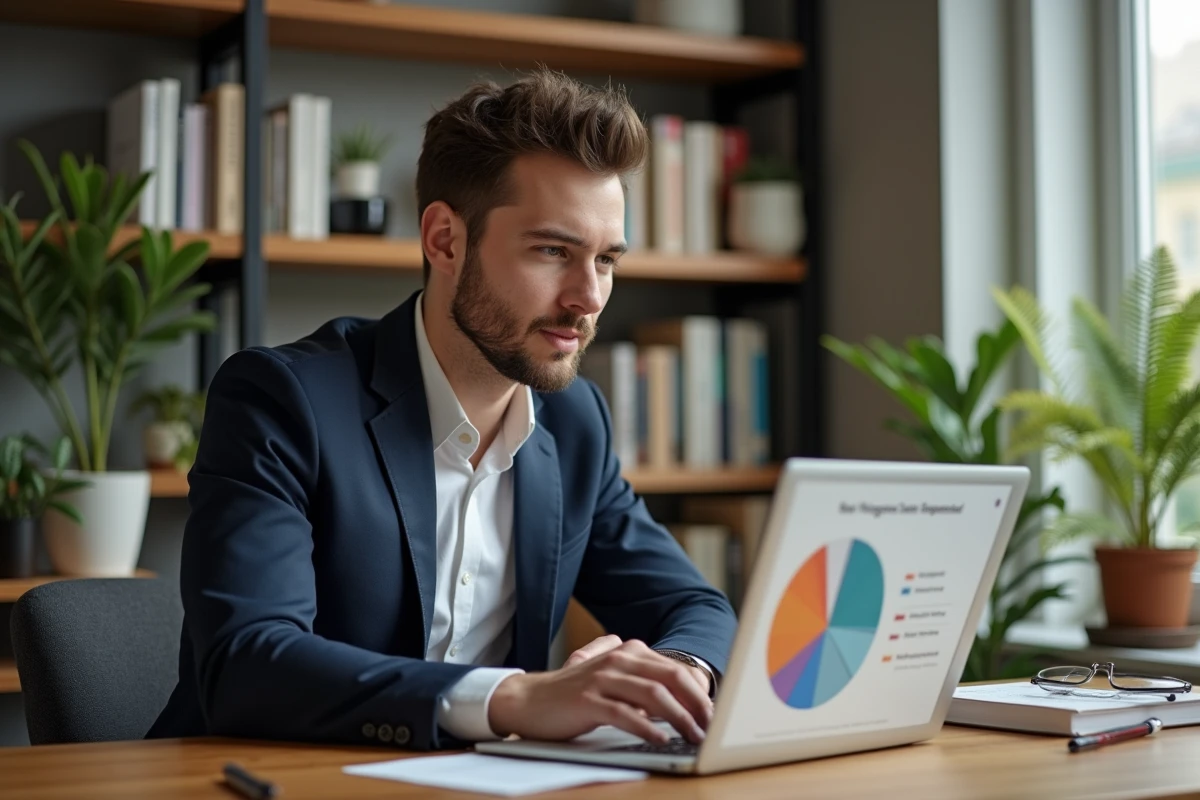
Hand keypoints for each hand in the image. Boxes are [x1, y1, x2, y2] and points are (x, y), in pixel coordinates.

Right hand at [489, 639, 712, 743]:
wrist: (528, 700)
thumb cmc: (573, 695)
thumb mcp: (611, 679)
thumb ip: (640, 680)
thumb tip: (678, 697)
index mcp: (628, 652)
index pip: (674, 669)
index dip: (698, 692)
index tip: (715, 715)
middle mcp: (618, 659)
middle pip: (670, 677)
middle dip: (696, 703)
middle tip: (712, 726)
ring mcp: (602, 678)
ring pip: (653, 694)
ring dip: (679, 717)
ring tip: (693, 736)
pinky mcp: (588, 700)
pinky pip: (624, 713)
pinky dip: (647, 727)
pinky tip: (660, 739)